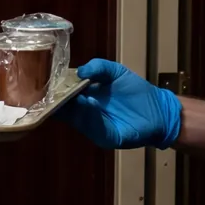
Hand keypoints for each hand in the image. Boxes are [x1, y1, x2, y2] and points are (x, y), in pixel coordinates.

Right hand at [58, 58, 181, 150]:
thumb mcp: (116, 72)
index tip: (46, 80)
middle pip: (64, 109)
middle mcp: (86, 115)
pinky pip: (95, 128)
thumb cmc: (136, 91)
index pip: (63, 96)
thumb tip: (79, 71)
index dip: (54, 90)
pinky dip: (90, 116)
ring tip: (70, 94)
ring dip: (72, 107)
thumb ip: (99, 67)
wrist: (159, 109)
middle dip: (57, 100)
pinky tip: (88, 103)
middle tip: (50, 89)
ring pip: (77, 118)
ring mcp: (96, 127)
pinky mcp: (108, 137)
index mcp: (84, 100)